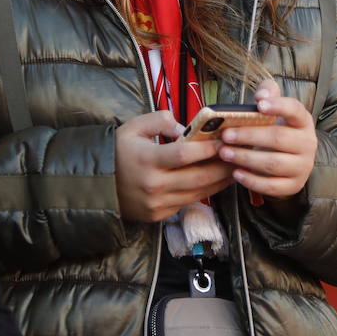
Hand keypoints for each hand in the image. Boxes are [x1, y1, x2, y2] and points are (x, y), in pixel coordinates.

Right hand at [115, 111, 234, 221]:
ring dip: (219, 182)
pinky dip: (203, 193)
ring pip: (197, 194)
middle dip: (222, 168)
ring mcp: (156, 203)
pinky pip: (186, 203)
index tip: (224, 142)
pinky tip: (215, 182)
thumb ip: (161, 120)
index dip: (206, 149)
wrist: (97, 183)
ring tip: (234, 170)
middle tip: (239, 157)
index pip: (183, 155)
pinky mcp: (158, 215)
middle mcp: (153, 185)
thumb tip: (186, 129)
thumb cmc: (119, 151)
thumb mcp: (134, 127)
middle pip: (197, 178)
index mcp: (147, 160)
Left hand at [218, 78, 317, 201]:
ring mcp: (303, 166)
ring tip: (225, 153)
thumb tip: (262, 96)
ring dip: (246, 158)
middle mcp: (308, 144)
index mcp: (303, 121)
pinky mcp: (294, 185)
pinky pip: (272, 186)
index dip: (279, 106)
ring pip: (273, 164)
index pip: (295, 110)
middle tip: (225, 135)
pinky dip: (252, 180)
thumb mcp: (274, 109)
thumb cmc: (276, 128)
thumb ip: (268, 94)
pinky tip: (236, 172)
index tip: (259, 105)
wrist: (290, 158)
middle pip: (278, 139)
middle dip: (249, 136)